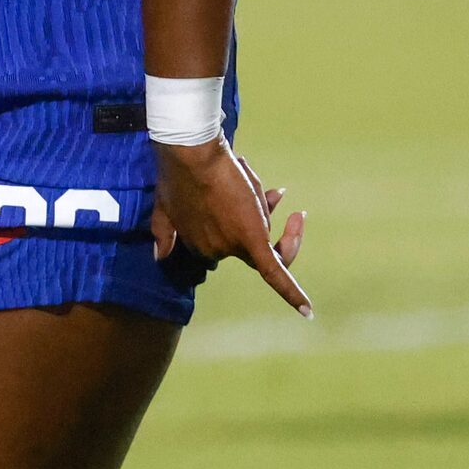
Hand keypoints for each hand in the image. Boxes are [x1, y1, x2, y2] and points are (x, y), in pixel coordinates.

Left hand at [152, 136, 309, 316]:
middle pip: (249, 240)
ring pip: (265, 241)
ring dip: (270, 212)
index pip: (228, 243)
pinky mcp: (252, 240)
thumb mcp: (164, 206)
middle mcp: (215, 250)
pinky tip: (308, 311)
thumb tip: (159, 256)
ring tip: (271, 190)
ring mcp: (233, 246)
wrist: (192, 157)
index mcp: (198, 245)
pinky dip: (293, 294)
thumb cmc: (178, 175)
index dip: (241, 220)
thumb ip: (164, 233)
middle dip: (259, 215)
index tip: (255, 197)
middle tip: (271, 192)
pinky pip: (276, 273)